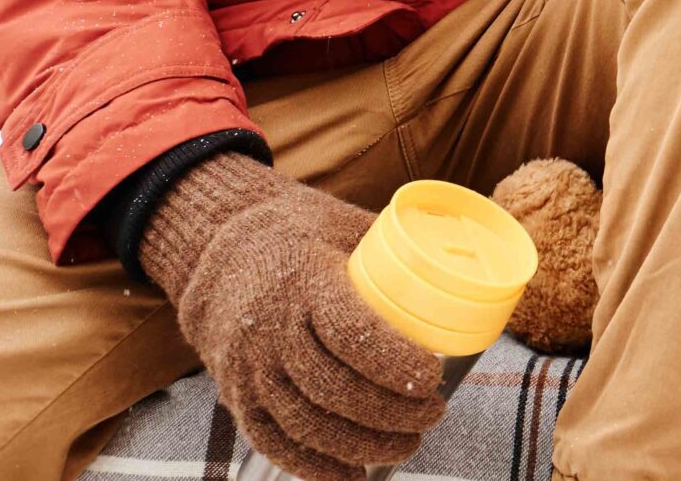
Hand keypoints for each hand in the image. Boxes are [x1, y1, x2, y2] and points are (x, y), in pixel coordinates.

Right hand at [140, 155, 444, 480]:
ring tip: (408, 443)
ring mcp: (249, 369)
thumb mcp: (343, 224)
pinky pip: (273, 442)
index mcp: (304, 282)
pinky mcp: (236, 396)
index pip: (350, 332)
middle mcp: (270, 330)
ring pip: (307, 422)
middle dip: (390, 412)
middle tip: (433, 414)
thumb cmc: (299, 235)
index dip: (394, 363)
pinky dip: (314, 466)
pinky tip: (354, 473)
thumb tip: (462, 261)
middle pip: (334, 387)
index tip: (434, 378)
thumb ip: (393, 247)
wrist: (218, 253)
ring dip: (362, 444)